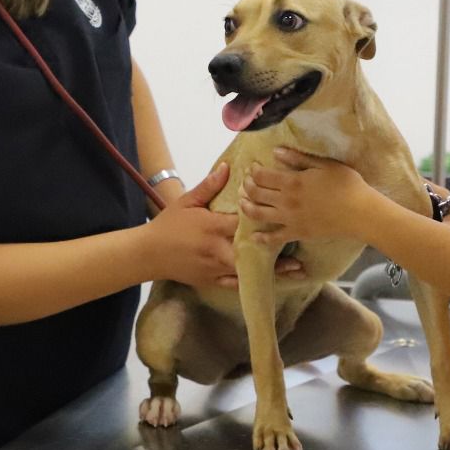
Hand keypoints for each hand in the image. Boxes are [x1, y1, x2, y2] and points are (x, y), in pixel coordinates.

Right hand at [143, 164, 307, 287]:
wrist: (148, 254)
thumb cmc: (167, 225)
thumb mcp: (186, 201)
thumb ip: (209, 186)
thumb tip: (228, 166)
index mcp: (211, 226)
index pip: (243, 222)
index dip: (263, 218)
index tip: (284, 214)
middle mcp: (216, 249)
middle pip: (252, 250)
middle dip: (276, 251)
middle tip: (301, 250)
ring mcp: (215, 268)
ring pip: (248, 270)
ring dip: (273, 272)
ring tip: (297, 271)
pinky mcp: (211, 281)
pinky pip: (236, 283)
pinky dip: (254, 281)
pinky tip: (272, 282)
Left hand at [239, 147, 373, 245]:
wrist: (360, 212)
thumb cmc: (346, 184)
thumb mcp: (324, 165)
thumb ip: (298, 158)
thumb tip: (276, 151)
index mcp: (292, 181)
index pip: (262, 175)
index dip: (252, 171)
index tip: (251, 167)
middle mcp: (286, 200)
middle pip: (256, 193)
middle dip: (246, 186)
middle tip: (245, 182)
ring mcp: (290, 219)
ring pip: (258, 214)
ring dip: (246, 207)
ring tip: (241, 203)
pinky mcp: (297, 233)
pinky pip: (274, 238)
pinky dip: (262, 238)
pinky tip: (254, 236)